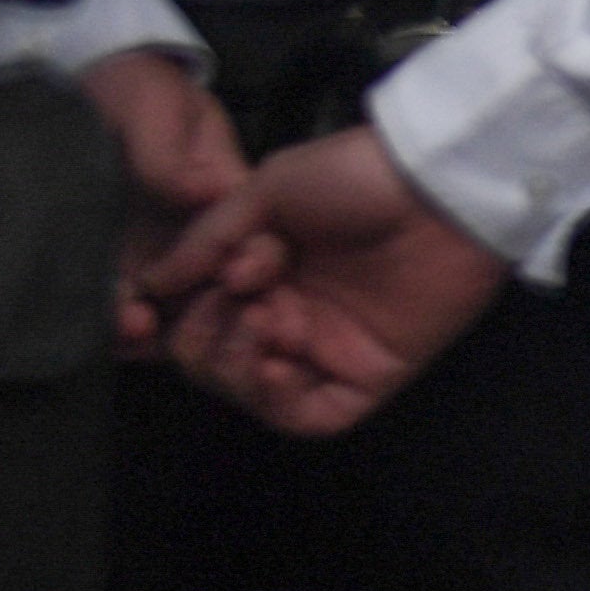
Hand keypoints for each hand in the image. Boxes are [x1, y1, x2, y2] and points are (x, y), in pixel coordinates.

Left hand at [82, 49, 257, 350]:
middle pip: (224, 292)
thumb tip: (204, 192)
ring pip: (177, 312)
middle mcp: (200, 239)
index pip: (256, 241)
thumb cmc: (136, 92)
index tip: (237, 281)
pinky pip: (126, 312)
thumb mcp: (155, 109)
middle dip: (214, 318)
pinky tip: (106, 331)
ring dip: (164, 331)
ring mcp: (160, 260)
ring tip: (134, 325)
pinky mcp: (118, 273)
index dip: (256, 267)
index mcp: (226, 199)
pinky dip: (121, 332)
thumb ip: (169, 152)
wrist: (83, 96)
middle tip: (182, 324)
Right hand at [158, 126, 511, 437]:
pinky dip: (277, 401)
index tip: (185, 288)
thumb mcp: (266, 191)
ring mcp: (329, 348)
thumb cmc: (354, 175)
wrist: (435, 185)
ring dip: (236, 362)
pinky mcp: (369, 375)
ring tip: (265, 317)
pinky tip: (273, 364)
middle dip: (207, 335)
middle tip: (240, 294)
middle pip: (216, 362)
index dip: (180, 316)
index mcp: (264, 275)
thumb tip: (154, 284)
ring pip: (253, 392)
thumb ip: (207, 241)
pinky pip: (311, 416)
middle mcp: (292, 316)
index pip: (199, 321)